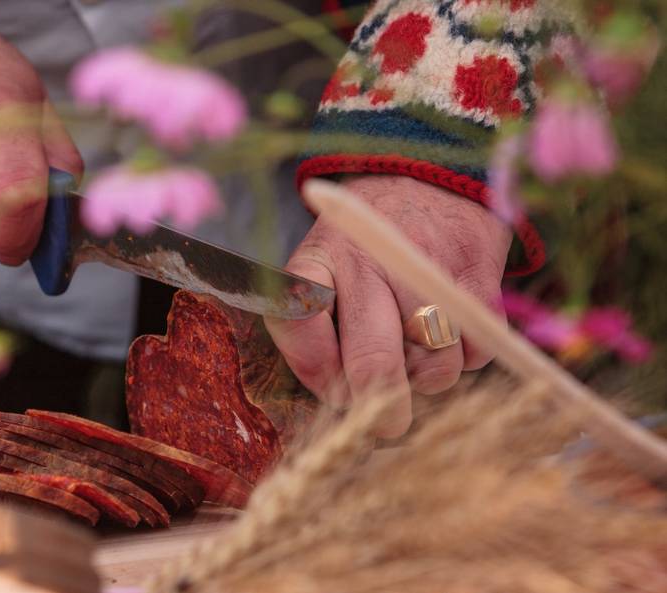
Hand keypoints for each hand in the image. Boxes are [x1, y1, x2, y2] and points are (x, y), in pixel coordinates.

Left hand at [267, 175, 510, 436]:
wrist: (429, 180)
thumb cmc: (365, 251)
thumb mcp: (324, 273)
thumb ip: (317, 335)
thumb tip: (344, 405)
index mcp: (318, 262)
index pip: (298, 324)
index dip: (316, 369)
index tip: (333, 386)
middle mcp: (366, 260)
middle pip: (374, 363)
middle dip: (381, 412)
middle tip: (388, 424)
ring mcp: (426, 266)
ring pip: (436, 366)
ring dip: (430, 375)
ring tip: (418, 345)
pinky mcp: (478, 273)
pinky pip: (477, 352)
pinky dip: (469, 354)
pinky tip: (453, 326)